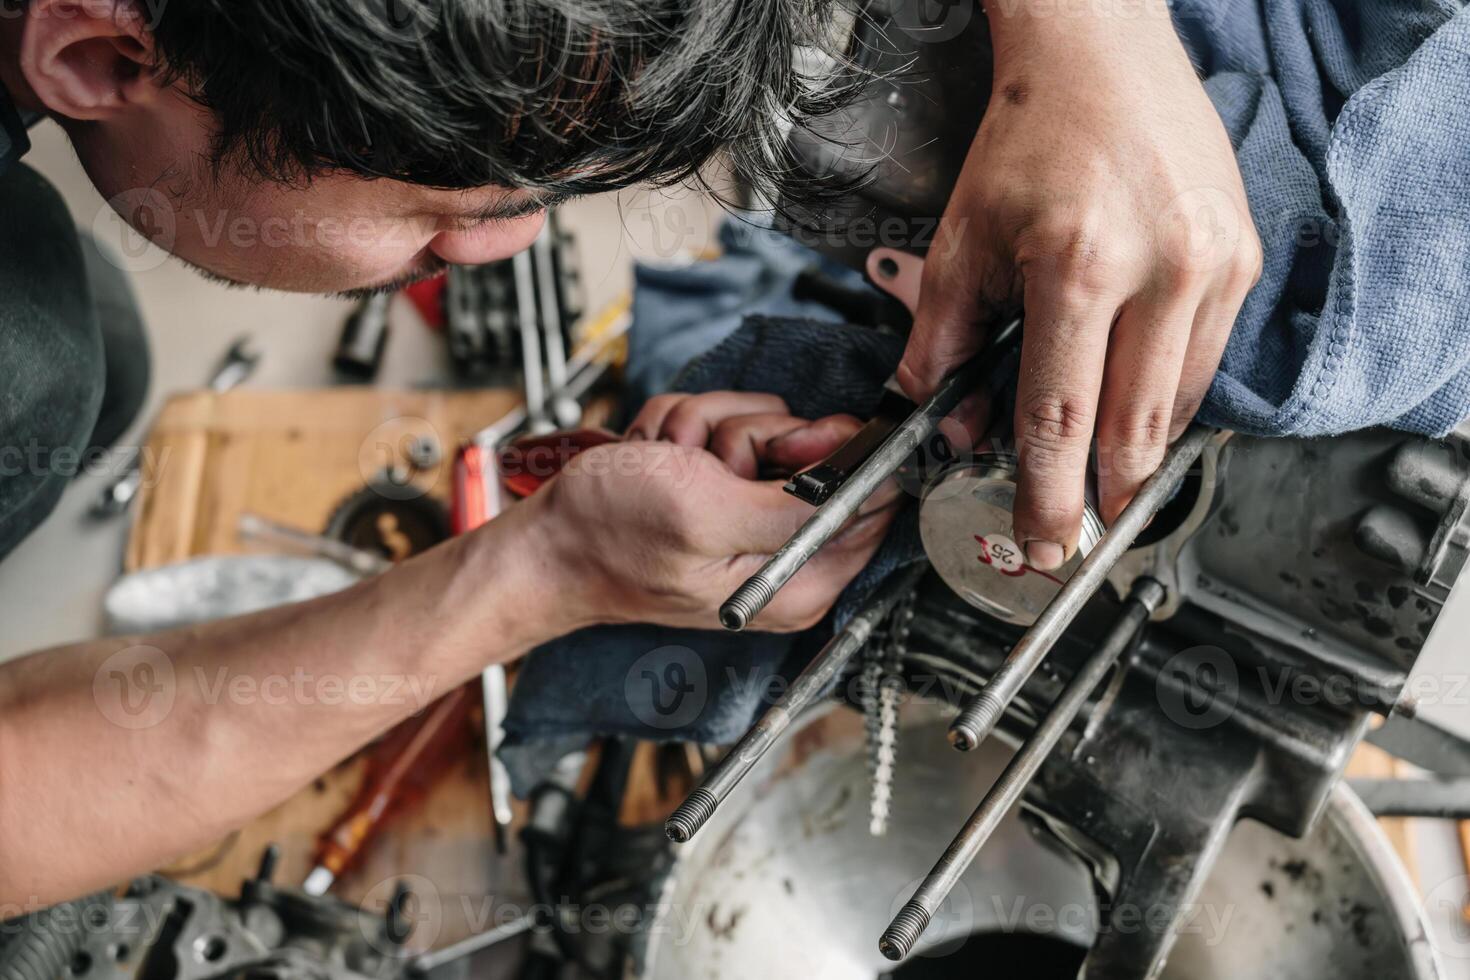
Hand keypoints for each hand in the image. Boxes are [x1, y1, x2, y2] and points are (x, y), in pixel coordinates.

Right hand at [518, 392, 888, 631]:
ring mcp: (748, 515)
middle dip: (749, 436)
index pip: (873, 501)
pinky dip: (687, 430)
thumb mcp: (711, 516)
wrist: (546, 540)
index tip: (783, 450)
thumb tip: (880, 485)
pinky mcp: (719, 488)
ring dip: (708, 428)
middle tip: (706, 461)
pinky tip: (659, 458)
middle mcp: (783, 550)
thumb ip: (799, 506)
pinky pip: (726, 427)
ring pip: (764, 426)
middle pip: (817, 451)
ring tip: (669, 462)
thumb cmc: (612, 537)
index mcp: (799, 579)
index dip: (837, 456)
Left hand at [896, 0, 1261, 568]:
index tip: (1043, 541)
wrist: (1102, 58)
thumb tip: (942, 425)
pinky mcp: (1242, 261)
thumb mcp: (961, 242)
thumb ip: (942, 344)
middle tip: (1078, 535)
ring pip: (1178, 405)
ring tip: (1102, 480)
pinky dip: (1166, 398)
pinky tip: (1135, 410)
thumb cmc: (1029, 140)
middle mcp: (1164, 269)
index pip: (1060, 417)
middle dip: (1104, 496)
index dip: (1049, 494)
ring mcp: (1216, 265)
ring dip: (1138, 453)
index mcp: (1082, 266)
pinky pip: (1204, 361)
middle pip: (1134, 428)